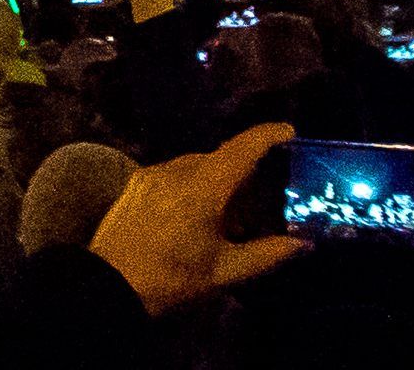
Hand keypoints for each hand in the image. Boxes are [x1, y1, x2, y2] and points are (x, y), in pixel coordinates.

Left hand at [88, 122, 305, 314]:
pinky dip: (193, 184)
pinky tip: (197, 216)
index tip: (288, 130)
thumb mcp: (225, 271)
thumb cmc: (173, 278)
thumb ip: (267, 253)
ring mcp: (151, 174)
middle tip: (261, 199)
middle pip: (219, 158)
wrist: (110, 284)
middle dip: (243, 172)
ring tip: (229, 217)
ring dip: (216, 180)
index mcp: (202, 189)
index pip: (239, 150)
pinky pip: (174, 173)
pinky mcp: (135, 182)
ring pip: (195, 165)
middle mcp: (175, 172)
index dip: (265, 136)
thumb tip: (302, 243)